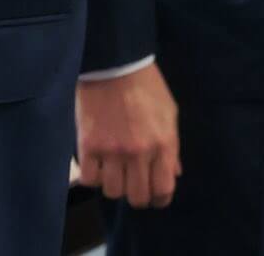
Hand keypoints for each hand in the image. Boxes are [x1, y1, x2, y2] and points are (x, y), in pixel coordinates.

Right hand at [76, 63, 180, 208]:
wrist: (116, 64)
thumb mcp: (170, 114)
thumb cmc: (147, 88)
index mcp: (164, 143)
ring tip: (115, 171)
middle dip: (137, 195)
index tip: (154, 196)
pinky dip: (94, 176)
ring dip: (115, 185)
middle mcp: (140, 152)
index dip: (160, 198)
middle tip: (134, 184)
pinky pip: (90, 180)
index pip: (163, 189)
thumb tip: (174, 173)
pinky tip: (98, 164)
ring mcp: (113, 151)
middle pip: (137, 197)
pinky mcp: (89, 146)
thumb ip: (172, 147)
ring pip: (112, 192)